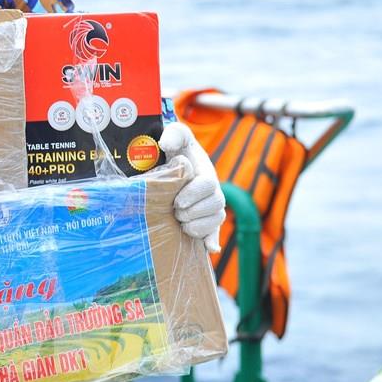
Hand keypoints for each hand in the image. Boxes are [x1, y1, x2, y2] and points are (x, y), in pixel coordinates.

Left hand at [159, 122, 225, 252]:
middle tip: (175, 211)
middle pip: (214, 206)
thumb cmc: (176, 151)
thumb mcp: (176, 137)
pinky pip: (214, 234)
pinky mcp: (205, 222)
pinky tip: (209, 249)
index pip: (209, 185)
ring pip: (214, 221)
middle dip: (192, 212)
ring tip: (180, 223)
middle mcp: (212, 192)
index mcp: (206, 173)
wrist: (173, 167)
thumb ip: (175, 133)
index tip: (177, 200)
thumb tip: (166, 144)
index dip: (194, 194)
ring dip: (197, 226)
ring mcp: (210, 208)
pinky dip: (212, 242)